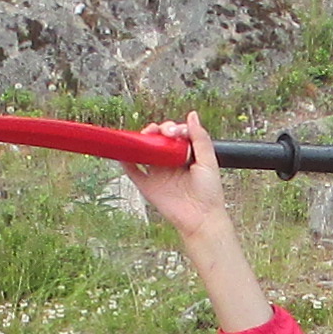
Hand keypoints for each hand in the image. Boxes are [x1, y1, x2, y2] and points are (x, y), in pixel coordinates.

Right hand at [133, 116, 272, 333]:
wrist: (201, 218)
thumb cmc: (209, 191)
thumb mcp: (208, 161)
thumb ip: (200, 139)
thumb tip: (191, 115)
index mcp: (184, 155)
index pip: (174, 135)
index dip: (172, 128)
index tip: (175, 131)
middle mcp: (169, 162)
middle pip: (157, 140)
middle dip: (156, 130)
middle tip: (161, 133)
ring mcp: (157, 173)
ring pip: (144, 152)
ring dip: (141, 141)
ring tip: (143, 136)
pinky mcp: (147, 186)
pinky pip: (133, 171)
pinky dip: (125, 161)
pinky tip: (124, 152)